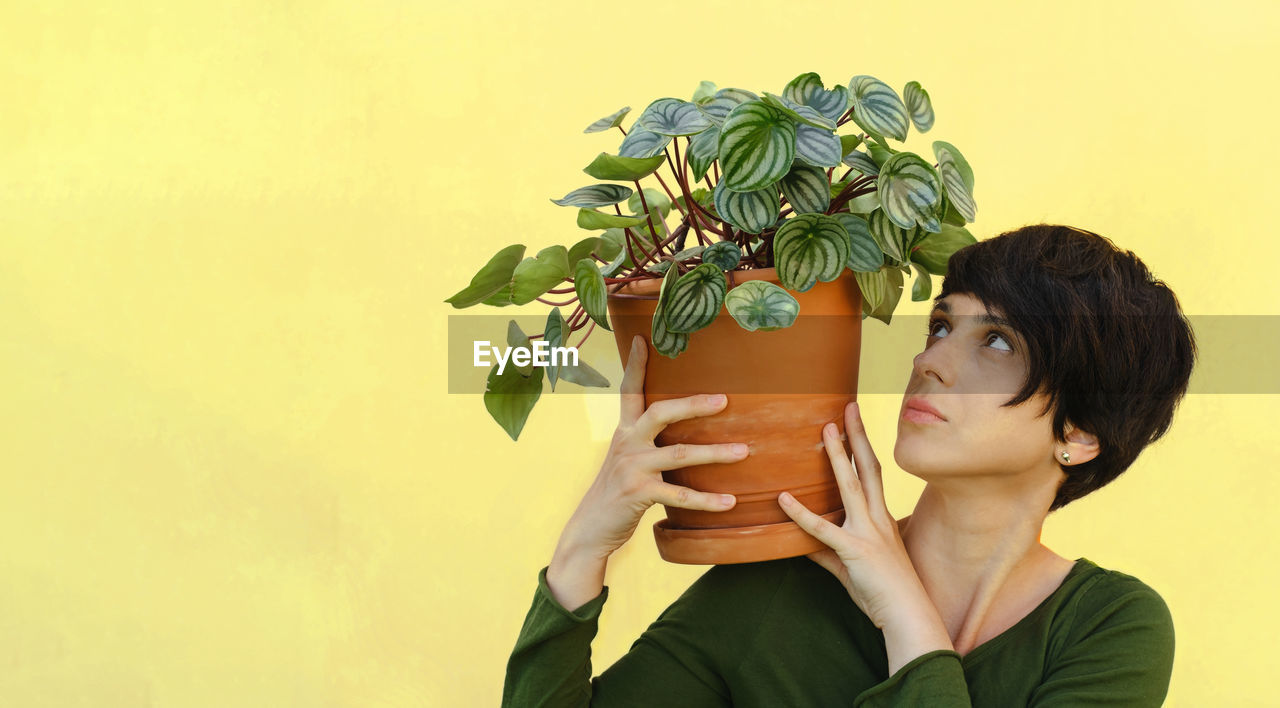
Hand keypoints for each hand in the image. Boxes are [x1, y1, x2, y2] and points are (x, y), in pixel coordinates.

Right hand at [558, 335, 750, 560]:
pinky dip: (707, 500)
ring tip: (744, 452)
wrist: (590, 527)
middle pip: (660, 413)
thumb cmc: (616, 492)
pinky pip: (679, 496)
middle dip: (693, 405)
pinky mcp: (638, 494)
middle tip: (725, 401)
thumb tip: (679, 429)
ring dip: (715, 453)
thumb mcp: (626, 459)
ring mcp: (632, 468)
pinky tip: (730, 502)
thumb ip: (646, 442)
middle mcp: (627, 443)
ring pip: (679, 455)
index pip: (628, 391)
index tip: (642, 338)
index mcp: (624, 431)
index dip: (635, 365)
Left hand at [777, 401, 925, 629]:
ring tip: (826, 429)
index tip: (853, 421)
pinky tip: (784, 499)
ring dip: (838, 456)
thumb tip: (803, 545)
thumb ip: (827, 553)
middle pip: (868, 467)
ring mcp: (868, 533)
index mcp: (880, 519)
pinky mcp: (855, 551)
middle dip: (857, 436)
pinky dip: (802, 514)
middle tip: (847, 406)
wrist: (907, 616)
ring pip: (852, 485)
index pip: (872, 473)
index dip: (863, 446)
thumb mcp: (852, 568)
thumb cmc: (884, 594)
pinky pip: (823, 530)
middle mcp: (877, 519)